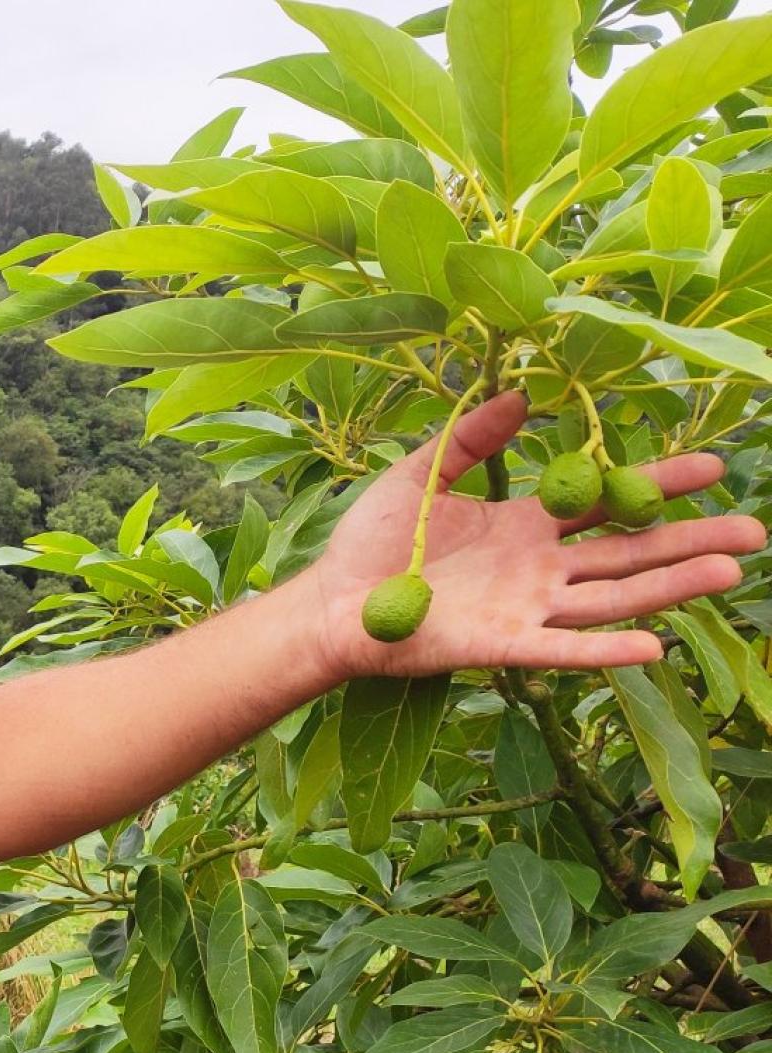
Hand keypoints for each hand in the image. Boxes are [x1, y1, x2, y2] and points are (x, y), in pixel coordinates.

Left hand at [303, 389, 767, 680]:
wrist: (330, 602)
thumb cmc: (370, 544)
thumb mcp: (420, 474)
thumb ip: (471, 438)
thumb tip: (522, 394)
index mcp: (525, 526)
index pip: (607, 501)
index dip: (658, 483)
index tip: (714, 464)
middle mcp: (538, 569)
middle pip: (629, 552)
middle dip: (691, 540)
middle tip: (755, 530)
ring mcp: (524, 609)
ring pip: (611, 598)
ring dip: (669, 586)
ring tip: (730, 571)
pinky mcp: (501, 645)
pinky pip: (561, 649)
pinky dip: (604, 651)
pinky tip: (655, 646)